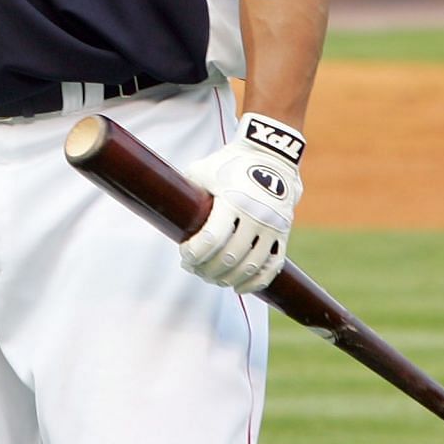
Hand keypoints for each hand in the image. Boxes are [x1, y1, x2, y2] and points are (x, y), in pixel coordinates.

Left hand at [179, 115, 304, 294]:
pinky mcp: (283, 233)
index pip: (211, 239)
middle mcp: (255, 215)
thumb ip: (185, 190)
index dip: (194, 253)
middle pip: (229, 257)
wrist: (271, 156)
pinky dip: (256, 282)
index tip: (184, 254)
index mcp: (233, 199)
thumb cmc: (228, 163)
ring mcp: (272, 226)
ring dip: (227, 279)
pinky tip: (239, 288)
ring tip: (211, 277)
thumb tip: (159, 207)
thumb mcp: (203, 170)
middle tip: (193, 269)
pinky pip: (272, 266)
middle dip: (207, 269)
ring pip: (250, 266)